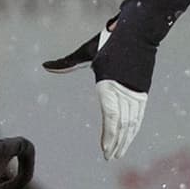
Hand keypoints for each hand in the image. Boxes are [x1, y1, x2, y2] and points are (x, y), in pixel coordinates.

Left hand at [43, 27, 154, 159]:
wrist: (139, 31)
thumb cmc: (109, 41)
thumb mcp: (87, 52)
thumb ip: (67, 64)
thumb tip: (45, 66)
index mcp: (108, 83)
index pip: (110, 116)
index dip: (109, 135)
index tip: (104, 150)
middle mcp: (124, 90)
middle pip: (122, 123)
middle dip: (116, 143)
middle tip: (110, 157)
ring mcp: (136, 91)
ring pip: (132, 122)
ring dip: (126, 139)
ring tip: (119, 152)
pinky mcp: (143, 90)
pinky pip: (139, 114)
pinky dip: (135, 128)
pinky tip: (130, 136)